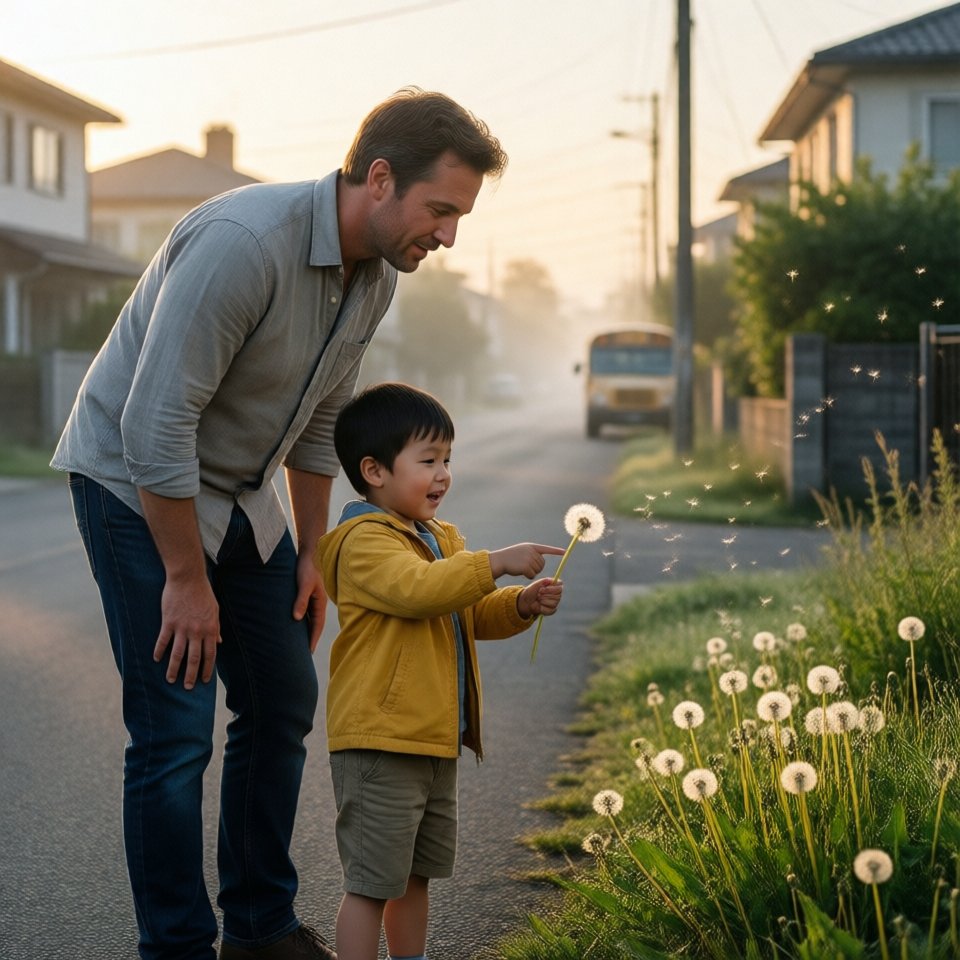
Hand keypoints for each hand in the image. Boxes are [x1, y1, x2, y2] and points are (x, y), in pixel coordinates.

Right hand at [153, 574, 220, 688]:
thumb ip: (216, 628)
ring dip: (174, 669)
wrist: (188, 578)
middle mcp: (196, 631)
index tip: (204, 680)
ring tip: (171, 680)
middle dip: (191, 675)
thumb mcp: (214, 610)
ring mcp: (182, 628)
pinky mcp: (168, 622)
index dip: (207, 669)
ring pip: (177, 654)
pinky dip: (159, 651)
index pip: (210, 654)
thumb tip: (219, 642)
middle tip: (188, 687)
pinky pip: (163, 641)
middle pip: (194, 659)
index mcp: (210, 629)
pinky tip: (157, 659)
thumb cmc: (203, 593)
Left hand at [293, 552, 326, 652]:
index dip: (312, 639)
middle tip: (303, 654)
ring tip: (298, 645)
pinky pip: (304, 613)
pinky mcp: (306, 596)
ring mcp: (312, 600)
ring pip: (309, 620)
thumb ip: (300, 601)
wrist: (308, 554)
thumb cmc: (306, 568)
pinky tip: (294, 627)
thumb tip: (296, 618)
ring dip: (305, 631)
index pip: (317, 626)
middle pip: (314, 626)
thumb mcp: (304, 584)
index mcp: (320, 603)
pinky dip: (300, 622)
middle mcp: (317, 604)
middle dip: (309, 639)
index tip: (308, 652)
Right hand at [488, 542, 564, 579]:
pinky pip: (533, 575)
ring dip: (532, 572)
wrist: (499, 560)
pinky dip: (528, 576)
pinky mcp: (526, 566)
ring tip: (522, 568)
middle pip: (542, 564)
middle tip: (527, 567)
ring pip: (538, 570)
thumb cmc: (510, 557)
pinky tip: (521, 572)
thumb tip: (542, 562)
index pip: (546, 548)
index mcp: (531, 547)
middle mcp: (531, 551)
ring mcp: (529, 559)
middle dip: (536, 568)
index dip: (556, 551)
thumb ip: (531, 554)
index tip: (565, 552)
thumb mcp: (521, 551)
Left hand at [518, 578, 563, 618]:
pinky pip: (551, 610)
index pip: (560, 587)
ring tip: (538, 599)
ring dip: (543, 601)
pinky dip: (542, 608)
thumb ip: (544, 581)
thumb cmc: (533, 591)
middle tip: (538, 594)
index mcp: (555, 586)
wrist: (526, 601)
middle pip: (558, 596)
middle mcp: (557, 594)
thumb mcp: (537, 584)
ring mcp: (555, 602)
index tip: (541, 588)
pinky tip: (539, 605)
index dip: (551, 589)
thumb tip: (551, 580)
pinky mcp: (552, 610)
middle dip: (545, 595)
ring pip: (554, 603)